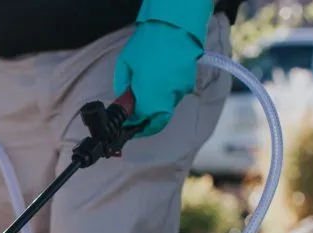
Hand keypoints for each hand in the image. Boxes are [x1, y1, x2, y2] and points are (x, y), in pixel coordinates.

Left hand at [113, 0, 212, 136]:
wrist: (175, 25)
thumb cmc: (147, 43)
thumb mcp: (125, 65)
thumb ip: (124, 88)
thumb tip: (123, 101)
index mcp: (150, 95)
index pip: (142, 122)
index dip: (133, 126)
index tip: (126, 125)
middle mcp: (167, 97)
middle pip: (158, 120)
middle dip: (147, 123)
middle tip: (136, 119)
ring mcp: (180, 90)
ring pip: (167, 108)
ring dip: (156, 106)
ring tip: (145, 93)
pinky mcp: (189, 83)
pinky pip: (174, 95)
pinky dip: (165, 94)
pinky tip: (158, 82)